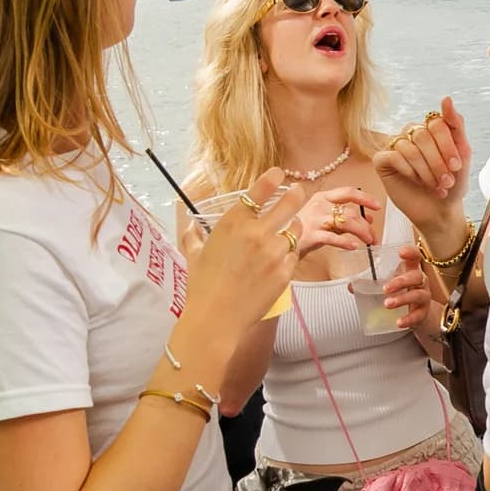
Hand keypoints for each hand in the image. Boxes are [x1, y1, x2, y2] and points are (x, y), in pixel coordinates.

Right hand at [174, 170, 308, 361]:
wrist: (216, 317)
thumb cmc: (201, 285)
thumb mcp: (193, 253)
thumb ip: (193, 234)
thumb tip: (190, 224)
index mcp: (233, 223)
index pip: (259, 191)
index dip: (272, 178)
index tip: (279, 173)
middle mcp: (257, 233)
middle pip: (288, 204)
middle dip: (296, 194)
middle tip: (299, 191)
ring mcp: (275, 252)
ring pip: (296, 230)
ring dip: (294, 227)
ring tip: (290, 228)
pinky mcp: (286, 272)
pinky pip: (295, 255)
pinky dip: (290, 253)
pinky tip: (282, 257)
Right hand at [291, 183, 381, 275]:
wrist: (279, 240)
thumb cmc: (302, 229)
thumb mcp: (324, 219)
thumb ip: (344, 218)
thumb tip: (368, 219)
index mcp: (323, 197)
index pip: (348, 192)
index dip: (365, 198)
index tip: (378, 206)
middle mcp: (319, 205)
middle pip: (351, 212)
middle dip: (367, 226)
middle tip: (374, 237)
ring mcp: (315, 219)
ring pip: (346, 222)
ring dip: (362, 233)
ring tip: (369, 242)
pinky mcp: (311, 235)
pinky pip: (333, 238)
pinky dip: (346, 242)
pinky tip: (354, 246)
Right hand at [377, 99, 474, 256]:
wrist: (440, 212)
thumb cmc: (452, 185)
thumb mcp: (463, 156)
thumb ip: (456, 126)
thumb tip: (446, 98)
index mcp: (432, 128)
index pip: (437, 123)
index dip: (448, 146)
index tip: (457, 167)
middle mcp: (412, 133)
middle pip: (423, 135)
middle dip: (438, 162)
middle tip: (446, 181)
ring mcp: (396, 145)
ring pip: (408, 148)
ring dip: (425, 171)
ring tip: (435, 186)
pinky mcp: (382, 159)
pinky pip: (393, 156)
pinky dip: (409, 172)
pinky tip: (415, 182)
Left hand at [378, 242, 441, 337]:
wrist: (417, 314)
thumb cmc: (402, 292)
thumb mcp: (388, 283)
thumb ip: (370, 282)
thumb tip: (352, 285)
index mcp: (411, 270)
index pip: (415, 256)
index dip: (411, 252)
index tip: (401, 252)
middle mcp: (420, 281)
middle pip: (416, 276)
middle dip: (400, 281)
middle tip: (385, 288)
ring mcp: (424, 296)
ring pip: (417, 295)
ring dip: (402, 299)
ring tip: (387, 304)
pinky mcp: (424, 312)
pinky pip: (418, 315)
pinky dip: (408, 319)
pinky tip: (399, 322)